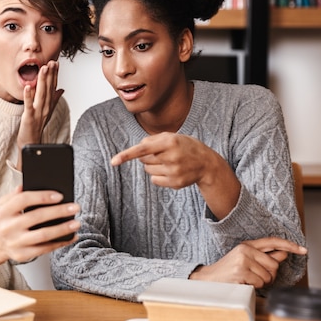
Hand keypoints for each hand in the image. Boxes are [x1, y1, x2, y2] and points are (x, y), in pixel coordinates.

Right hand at [0, 185, 79, 277]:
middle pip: (36, 217)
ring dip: (62, 229)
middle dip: (58, 211)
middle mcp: (8, 227)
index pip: (23, 200)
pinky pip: (45, 249)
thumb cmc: (6, 219)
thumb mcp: (4, 203)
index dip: (42, 197)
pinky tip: (71, 236)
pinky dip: (60, 242)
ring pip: (43, 235)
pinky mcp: (23, 254)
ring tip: (76, 223)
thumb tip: (27, 183)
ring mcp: (15, 242)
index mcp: (4, 211)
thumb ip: (16, 194)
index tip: (60, 195)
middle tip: (75, 207)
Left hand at [16, 61, 63, 168]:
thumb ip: (54, 99)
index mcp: (49, 104)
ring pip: (41, 94)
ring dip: (42, 81)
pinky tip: (27, 87)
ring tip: (43, 69)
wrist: (31, 142)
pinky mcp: (29, 117)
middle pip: (49, 88)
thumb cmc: (37, 127)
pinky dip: (28, 96)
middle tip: (51, 62)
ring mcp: (38, 112)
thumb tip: (61, 89)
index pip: (54, 87)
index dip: (55, 75)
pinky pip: (29, 105)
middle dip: (50, 74)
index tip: (56, 63)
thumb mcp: (48, 111)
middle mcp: (45, 107)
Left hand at [111, 132, 239, 217]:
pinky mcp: (175, 183)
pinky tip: (171, 171)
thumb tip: (137, 150)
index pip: (143, 149)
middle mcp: (172, 157)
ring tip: (169, 162)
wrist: (207, 163)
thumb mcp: (172, 136)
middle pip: (143, 159)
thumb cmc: (185, 146)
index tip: (113, 161)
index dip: (126, 155)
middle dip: (148, 156)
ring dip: (153, 166)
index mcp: (170, 142)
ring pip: (148, 170)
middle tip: (162, 153)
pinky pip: (154, 180)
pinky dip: (158, 176)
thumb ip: (152, 140)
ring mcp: (174, 172)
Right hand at [189, 237, 307, 287]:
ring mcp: (243, 260)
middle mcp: (245, 249)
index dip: (290, 245)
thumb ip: (265, 256)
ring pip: (268, 276)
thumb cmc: (229, 270)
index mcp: (247, 244)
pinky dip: (255, 287)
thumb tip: (283, 253)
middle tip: (257, 277)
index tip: (303, 250)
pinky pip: (260, 283)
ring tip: (248, 279)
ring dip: (261, 282)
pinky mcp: (241, 271)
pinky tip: (244, 283)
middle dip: (270, 275)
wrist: (209, 279)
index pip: (273, 241)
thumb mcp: (246, 259)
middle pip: (274, 265)